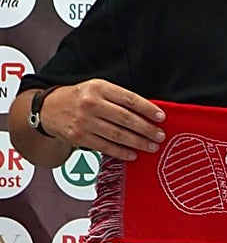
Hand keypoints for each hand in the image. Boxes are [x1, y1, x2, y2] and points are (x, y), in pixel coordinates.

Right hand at [39, 80, 165, 161]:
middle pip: (126, 119)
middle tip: (160, 135)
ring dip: (138, 142)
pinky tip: (133, 154)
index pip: (129, 99)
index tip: (161, 117)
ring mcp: (84, 122)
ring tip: (152, 146)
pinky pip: (105, 147)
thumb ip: (119, 98)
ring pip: (117, 135)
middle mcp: (91, 104)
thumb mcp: (98, 88)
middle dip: (146, 129)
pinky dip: (121, 152)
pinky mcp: (79, 137)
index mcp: (99, 88)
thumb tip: (147, 112)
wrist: (48, 108)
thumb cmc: (79, 97)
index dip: (148, 109)